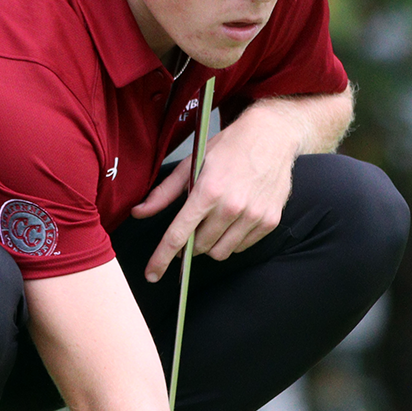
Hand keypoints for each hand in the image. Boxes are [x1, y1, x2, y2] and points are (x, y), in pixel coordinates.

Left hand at [134, 111, 296, 281]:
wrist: (272, 136)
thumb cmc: (230, 147)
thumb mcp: (192, 163)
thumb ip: (164, 193)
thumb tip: (139, 213)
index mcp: (208, 191)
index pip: (178, 235)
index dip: (161, 258)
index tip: (152, 274)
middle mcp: (232, 206)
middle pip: (199, 247)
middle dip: (191, 242)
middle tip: (194, 224)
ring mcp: (253, 215)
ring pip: (221, 252)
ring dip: (211, 244)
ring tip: (214, 222)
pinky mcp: (270, 221)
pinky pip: (242, 247)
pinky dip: (232, 240)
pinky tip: (234, 220)